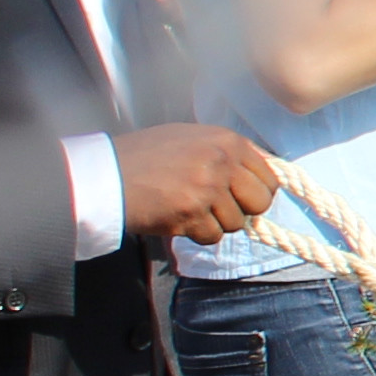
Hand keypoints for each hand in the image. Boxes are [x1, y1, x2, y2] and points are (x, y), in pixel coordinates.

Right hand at [114, 124, 278, 247]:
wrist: (106, 173)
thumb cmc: (143, 155)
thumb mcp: (190, 139)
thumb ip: (224, 153)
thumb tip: (253, 174)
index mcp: (227, 140)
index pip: (269, 176)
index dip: (259, 192)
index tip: (245, 199)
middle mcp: (222, 162)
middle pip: (260, 202)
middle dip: (244, 211)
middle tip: (221, 210)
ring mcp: (208, 188)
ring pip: (236, 223)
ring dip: (215, 223)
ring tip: (189, 209)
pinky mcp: (191, 214)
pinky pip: (212, 236)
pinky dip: (197, 234)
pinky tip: (178, 219)